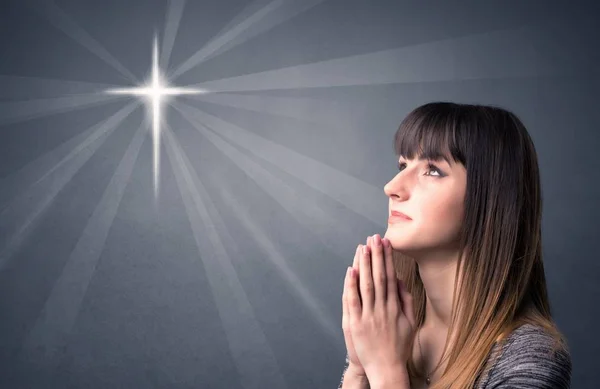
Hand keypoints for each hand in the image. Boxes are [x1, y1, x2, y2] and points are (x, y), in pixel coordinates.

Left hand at [345, 234, 415, 381]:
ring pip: (366, 285)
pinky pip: (353, 301)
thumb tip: (399, 280)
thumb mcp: (410, 322)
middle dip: (376, 255)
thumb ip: (406, 300)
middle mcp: (382, 309)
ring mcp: (368, 316)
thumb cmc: (399, 346)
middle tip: (374, 237)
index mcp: (395, 307)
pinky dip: (351, 284)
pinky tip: (352, 270)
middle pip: (378, 277)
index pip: (390, 276)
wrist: (387, 369)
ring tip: (363, 247)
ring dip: (364, 264)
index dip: (387, 258)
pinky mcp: (356, 324)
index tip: (386, 243)